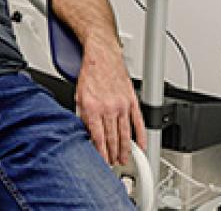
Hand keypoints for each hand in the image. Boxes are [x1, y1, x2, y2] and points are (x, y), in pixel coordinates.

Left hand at [75, 40, 146, 165]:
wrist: (102, 55)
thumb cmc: (89, 73)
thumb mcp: (78, 95)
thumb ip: (81, 115)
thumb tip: (84, 132)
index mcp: (92, 108)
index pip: (97, 137)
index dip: (100, 153)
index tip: (102, 162)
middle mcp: (108, 108)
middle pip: (112, 138)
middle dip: (113, 155)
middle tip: (114, 164)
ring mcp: (122, 105)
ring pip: (125, 134)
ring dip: (126, 150)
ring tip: (124, 160)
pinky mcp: (132, 101)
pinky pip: (139, 122)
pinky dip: (141, 136)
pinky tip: (142, 146)